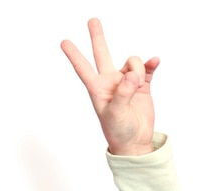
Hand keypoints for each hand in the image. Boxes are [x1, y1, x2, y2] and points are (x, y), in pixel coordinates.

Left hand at [61, 18, 159, 155]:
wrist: (134, 142)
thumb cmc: (117, 131)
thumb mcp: (115, 113)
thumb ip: (122, 93)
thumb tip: (131, 74)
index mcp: (97, 89)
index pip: (83, 68)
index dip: (74, 55)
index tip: (64, 42)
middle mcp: (110, 82)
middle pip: (102, 54)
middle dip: (97, 37)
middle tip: (92, 20)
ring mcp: (126, 82)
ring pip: (132, 62)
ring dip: (138, 69)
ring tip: (139, 85)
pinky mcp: (143, 85)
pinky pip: (148, 68)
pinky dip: (151, 64)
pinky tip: (155, 62)